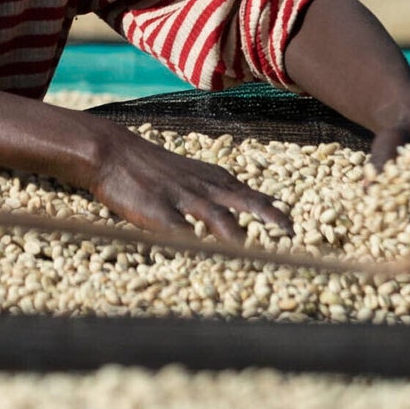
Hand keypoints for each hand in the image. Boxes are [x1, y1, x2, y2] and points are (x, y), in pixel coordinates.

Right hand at [74, 122, 291, 246]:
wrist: (113, 152)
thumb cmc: (155, 167)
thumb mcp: (194, 173)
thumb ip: (220, 191)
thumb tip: (251, 215)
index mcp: (214, 179)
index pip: (253, 196)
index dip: (274, 213)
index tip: (296, 231)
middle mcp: (204, 187)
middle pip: (243, 202)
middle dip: (268, 220)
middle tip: (290, 237)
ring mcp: (181, 198)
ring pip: (216, 216)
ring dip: (236, 234)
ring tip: (252, 249)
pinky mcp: (157, 211)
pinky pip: (179, 229)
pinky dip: (194, 242)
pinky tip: (205, 256)